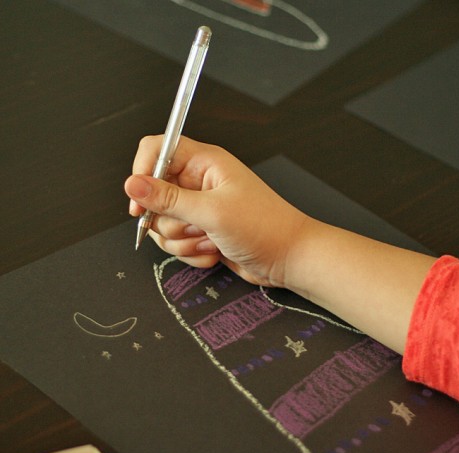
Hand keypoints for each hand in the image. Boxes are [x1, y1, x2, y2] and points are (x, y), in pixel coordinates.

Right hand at [124, 135, 309, 286]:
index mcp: (204, 163)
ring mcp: (200, 208)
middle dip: (170, 221)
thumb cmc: (263, 227)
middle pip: (154, 195)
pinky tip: (214, 251)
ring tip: (210, 240)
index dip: (142, 173)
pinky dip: (192, 252)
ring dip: (183, 241)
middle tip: (197, 226)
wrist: (288, 259)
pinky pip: (176, 243)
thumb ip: (168, 199)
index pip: (156, 150)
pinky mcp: (202, 231)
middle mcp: (199, 182)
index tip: (140, 203)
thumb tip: (132, 185)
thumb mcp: (212, 212)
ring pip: (163, 224)